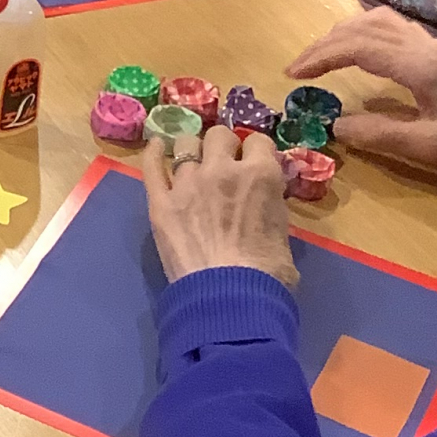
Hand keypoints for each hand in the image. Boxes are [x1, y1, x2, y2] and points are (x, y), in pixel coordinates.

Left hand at [140, 125, 297, 288]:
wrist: (228, 301)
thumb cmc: (267, 276)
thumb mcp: (284, 235)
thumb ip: (272, 208)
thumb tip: (265, 203)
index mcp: (261, 176)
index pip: (259, 141)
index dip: (256, 152)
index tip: (254, 162)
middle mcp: (222, 170)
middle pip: (219, 135)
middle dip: (224, 146)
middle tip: (224, 164)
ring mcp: (188, 183)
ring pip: (186, 145)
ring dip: (193, 152)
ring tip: (194, 164)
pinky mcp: (160, 201)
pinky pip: (152, 166)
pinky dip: (154, 153)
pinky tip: (157, 147)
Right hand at [290, 9, 436, 204]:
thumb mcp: (426, 146)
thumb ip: (378, 134)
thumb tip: (335, 126)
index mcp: (418, 66)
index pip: (357, 46)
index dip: (321, 56)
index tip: (295, 73)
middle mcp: (423, 46)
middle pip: (364, 26)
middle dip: (326, 42)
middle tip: (301, 67)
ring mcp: (432, 43)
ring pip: (379, 19)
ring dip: (345, 32)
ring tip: (324, 55)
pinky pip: (393, 25)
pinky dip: (365, 30)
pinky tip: (360, 47)